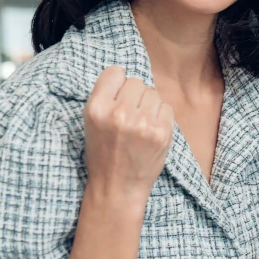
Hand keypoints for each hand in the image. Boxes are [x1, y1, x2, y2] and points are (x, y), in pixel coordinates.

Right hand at [83, 66, 173, 201]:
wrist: (117, 187)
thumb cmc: (103, 154)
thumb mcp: (92, 122)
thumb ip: (107, 97)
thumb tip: (127, 76)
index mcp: (96, 108)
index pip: (115, 72)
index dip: (118, 83)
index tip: (118, 96)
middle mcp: (119, 113)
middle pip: (136, 82)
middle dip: (134, 96)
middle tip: (130, 115)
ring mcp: (142, 123)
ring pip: (153, 93)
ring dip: (149, 105)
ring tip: (140, 124)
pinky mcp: (162, 133)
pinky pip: (167, 107)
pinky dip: (161, 116)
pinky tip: (151, 131)